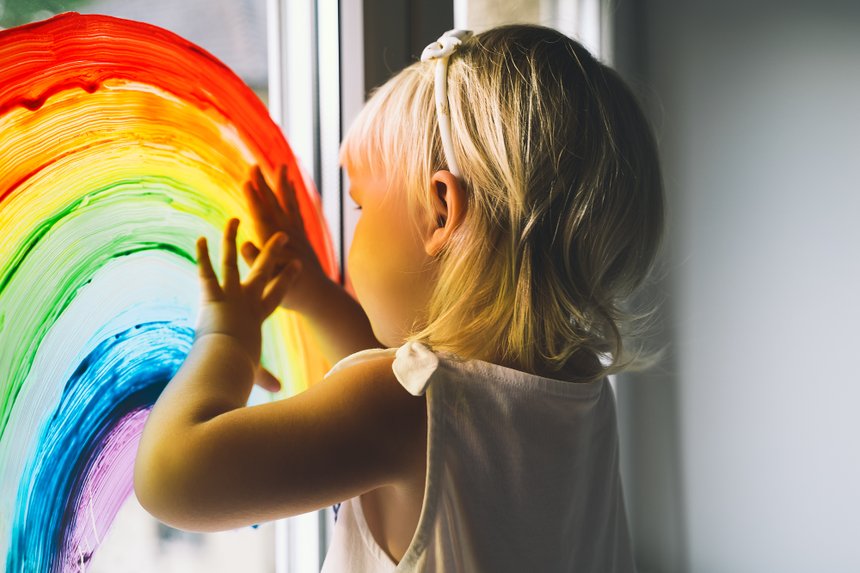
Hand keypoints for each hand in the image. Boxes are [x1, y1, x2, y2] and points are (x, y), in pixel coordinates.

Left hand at [194, 218, 299, 384]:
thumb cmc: (241, 366)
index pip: (278, 293)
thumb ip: (265, 377)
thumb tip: (278, 391)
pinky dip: (202, 256)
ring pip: (232, 262)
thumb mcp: (254, 371)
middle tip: (280, 235)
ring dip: (231, 240)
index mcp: (258, 315)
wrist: (229, 361)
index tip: (298, 263)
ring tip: (233, 220)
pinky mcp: (213, 295)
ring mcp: (231, 295)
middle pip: (263, 271)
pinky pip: (206, 272)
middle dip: (272, 252)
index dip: (288, 278)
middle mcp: (247, 300)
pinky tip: (200, 239)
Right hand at [241, 164, 330, 314]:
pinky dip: (293, 196)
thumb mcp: (269, 281)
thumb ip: (256, 261)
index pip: (262, 216)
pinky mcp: (303, 235)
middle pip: (273, 204)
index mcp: (276, 244)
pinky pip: (297, 210)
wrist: (319, 295)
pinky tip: (291, 186)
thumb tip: (243, 244)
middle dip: (263, 185)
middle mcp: (288, 234)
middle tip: (253, 165)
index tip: (246, 181)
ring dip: (283, 184)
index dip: (254, 199)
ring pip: (288, 203)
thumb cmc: (291, 292)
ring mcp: (297, 233)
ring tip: (282, 166)